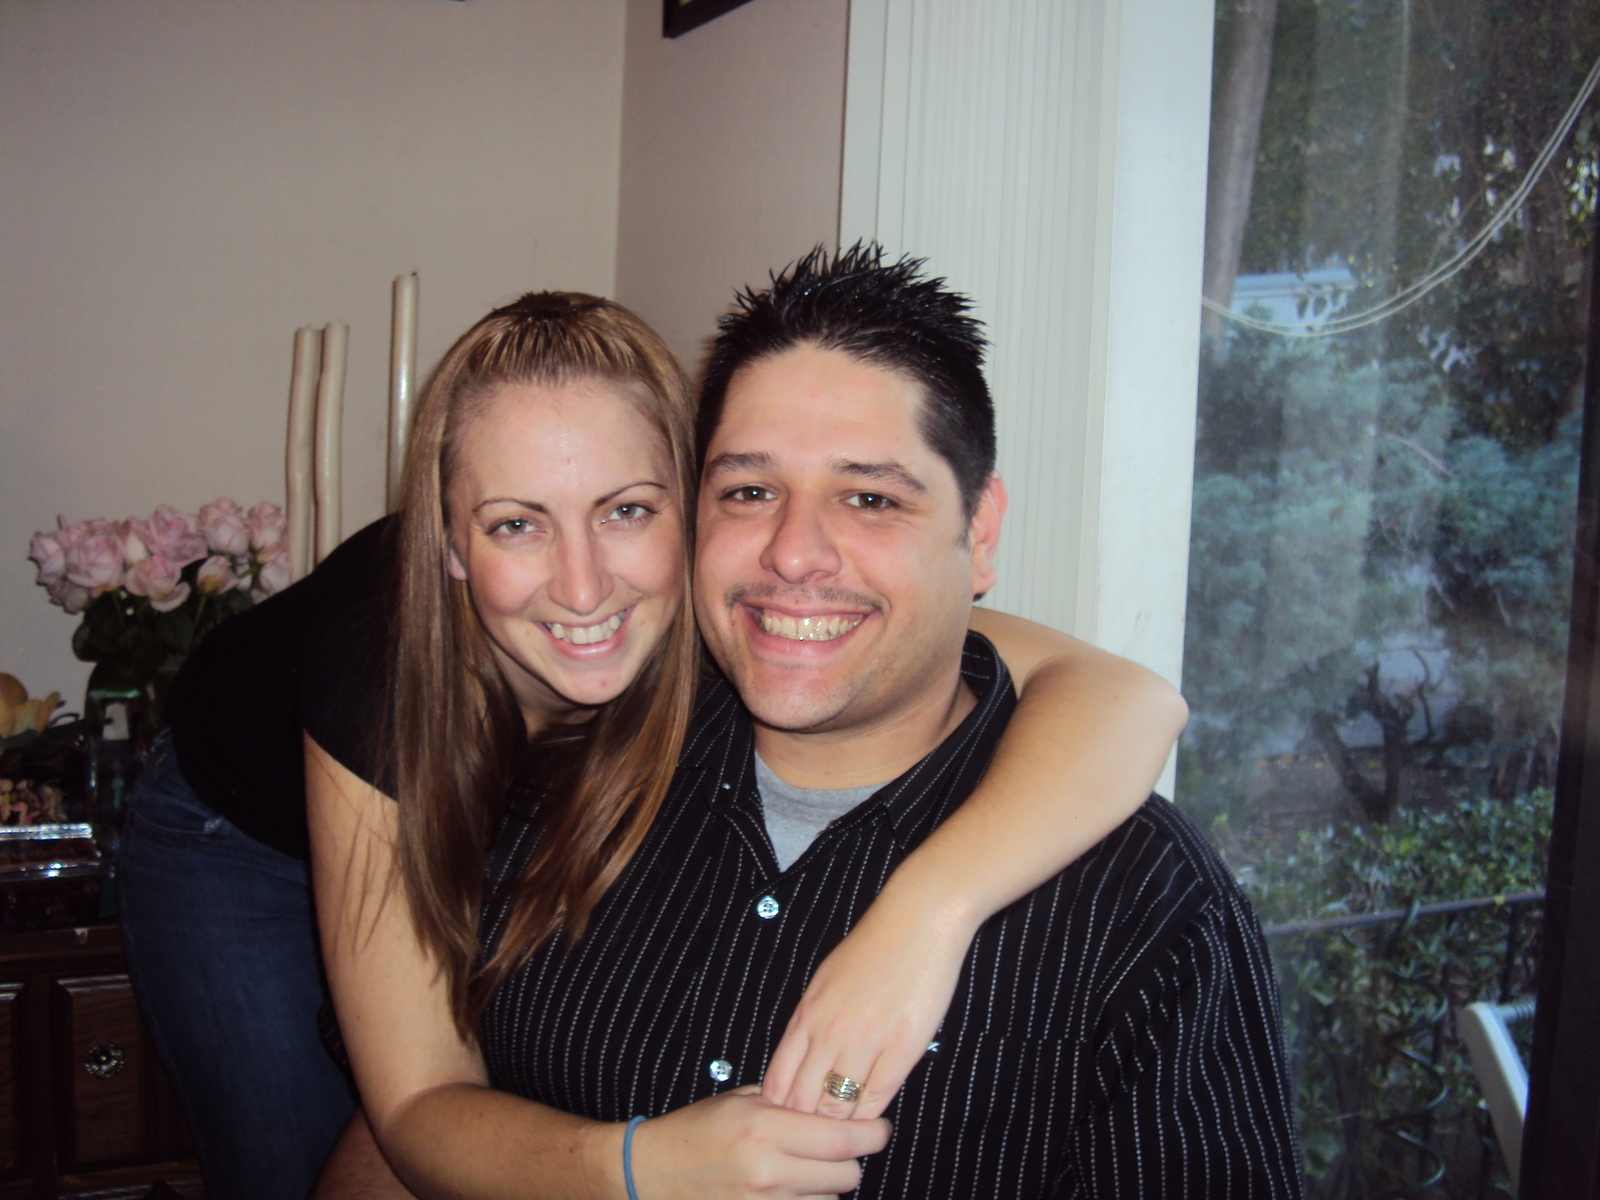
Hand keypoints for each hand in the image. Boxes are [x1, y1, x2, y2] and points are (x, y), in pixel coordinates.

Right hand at [631, 1087, 889, 1198]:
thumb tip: (837, 1105)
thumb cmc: (695, 1130)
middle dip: (851, 1160)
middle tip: (840, 1148)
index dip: (873, 1134)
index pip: (843, 1140)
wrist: (649, 1172)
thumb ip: (789, 1102)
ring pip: (829, 1199)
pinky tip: (793, 1187)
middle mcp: (768, 1170)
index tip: (880, 1129)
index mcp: (765, 1127)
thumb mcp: (742, 1100)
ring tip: (806, 1167)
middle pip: (847, 1175)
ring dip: (828, 1184)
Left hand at [762, 889, 972, 1120]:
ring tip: (844, 1134)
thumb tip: (803, 1059)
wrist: (917, 921)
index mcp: (806, 1016)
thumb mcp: (826, 981)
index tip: (790, 1120)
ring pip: (838, 1108)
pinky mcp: (901, 1049)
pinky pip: (876, 1100)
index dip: (780, 1109)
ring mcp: (864, 1042)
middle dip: (805, 1125)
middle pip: (802, 1102)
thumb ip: (812, 1021)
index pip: (778, 1081)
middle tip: (816, 1136)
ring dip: (839, 1126)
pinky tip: (871, 1118)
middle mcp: (828, 1033)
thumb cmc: (873, 947)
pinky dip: (870, 1115)